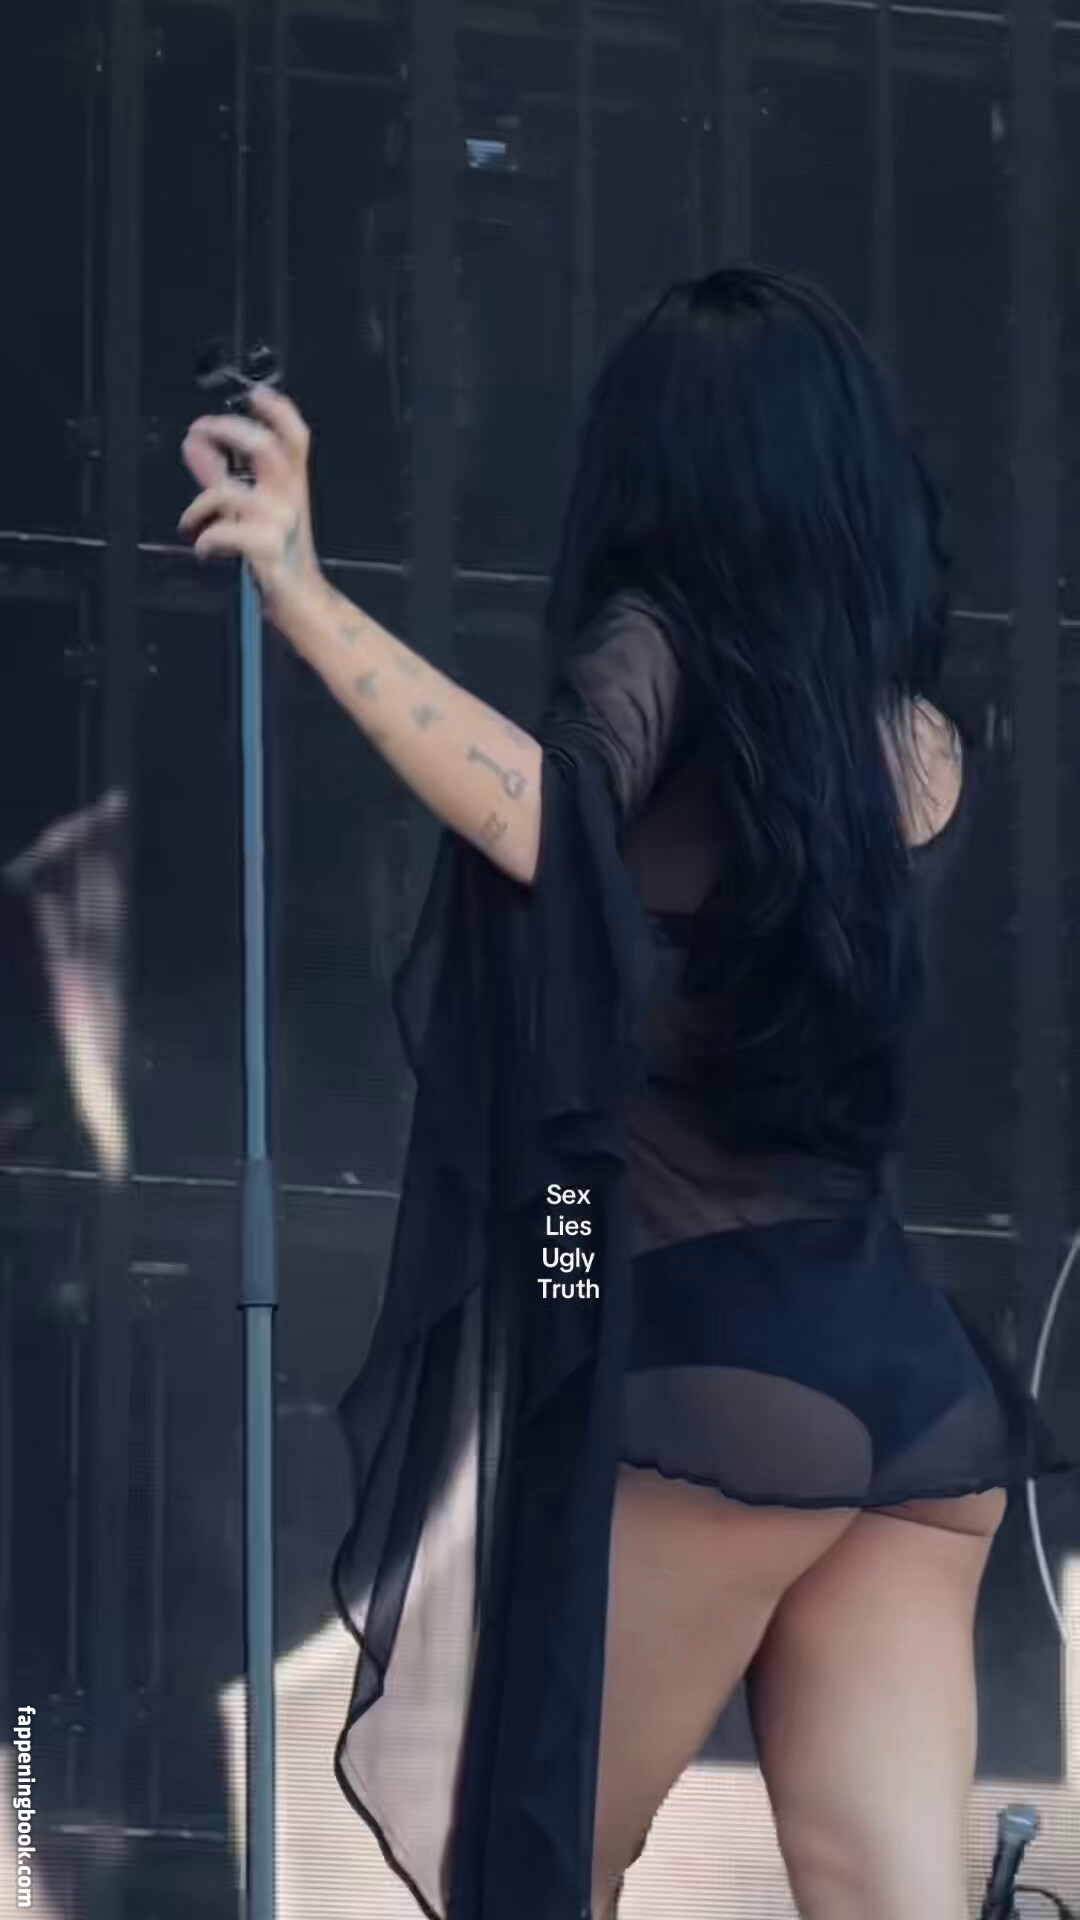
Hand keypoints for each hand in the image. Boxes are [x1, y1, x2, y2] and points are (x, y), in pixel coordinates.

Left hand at [179, 386, 324, 629]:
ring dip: (201, 505)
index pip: (295, 438)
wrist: (300, 600)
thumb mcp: (249, 508)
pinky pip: (223, 532)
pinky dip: (205, 539)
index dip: (278, 411)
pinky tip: (204, 547)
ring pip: (229, 494)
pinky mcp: (266, 549)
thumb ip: (219, 474)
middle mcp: (290, 498)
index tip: (255, 394)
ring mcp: (279, 522)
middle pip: (266, 448)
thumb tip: (194, 444)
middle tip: (201, 430)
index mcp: (291, 485)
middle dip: (229, 431)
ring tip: (191, 521)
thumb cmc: (275, 552)